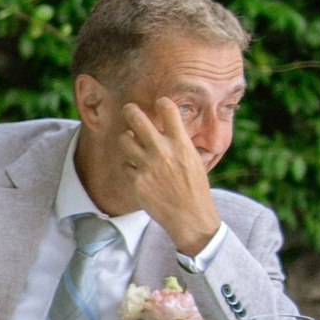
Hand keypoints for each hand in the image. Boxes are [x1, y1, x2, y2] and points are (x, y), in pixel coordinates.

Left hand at [117, 96, 217, 256]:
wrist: (190, 217)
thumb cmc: (195, 187)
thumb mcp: (194, 159)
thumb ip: (179, 142)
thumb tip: (168, 127)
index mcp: (180, 143)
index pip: (167, 109)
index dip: (162, 102)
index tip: (159, 104)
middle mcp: (162, 151)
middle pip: (136, 118)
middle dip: (130, 110)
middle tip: (129, 109)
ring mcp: (146, 166)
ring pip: (124, 139)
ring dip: (127, 138)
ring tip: (131, 141)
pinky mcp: (136, 181)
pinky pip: (125, 165)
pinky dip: (130, 166)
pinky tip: (138, 171)